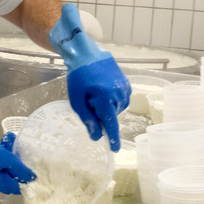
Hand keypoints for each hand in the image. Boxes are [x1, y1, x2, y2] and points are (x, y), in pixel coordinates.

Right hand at [0, 139, 35, 193]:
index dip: (26, 176)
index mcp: (2, 185)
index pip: (20, 186)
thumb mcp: (6, 159)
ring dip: (6, 159)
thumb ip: (20, 169)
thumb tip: (33, 178)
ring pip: (2, 171)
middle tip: (15, 150)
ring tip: (6, 144)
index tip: (28, 163)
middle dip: (15, 165)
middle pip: (11, 178)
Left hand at [49, 4, 130, 151]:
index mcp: (104, 98)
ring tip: (96, 93)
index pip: (111, 124)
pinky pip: (121, 100)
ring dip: (107, 108)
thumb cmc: (78, 78)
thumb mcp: (77, 101)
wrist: (86, 54)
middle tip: (89, 102)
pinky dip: (113, 101)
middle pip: (111, 116)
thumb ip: (88, 119)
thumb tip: (97, 136)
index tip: (115, 150)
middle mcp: (118, 94)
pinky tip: (104, 91)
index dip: (113, 138)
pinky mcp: (126, 84)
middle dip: (101, 115)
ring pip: (117, 109)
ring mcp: (124, 88)